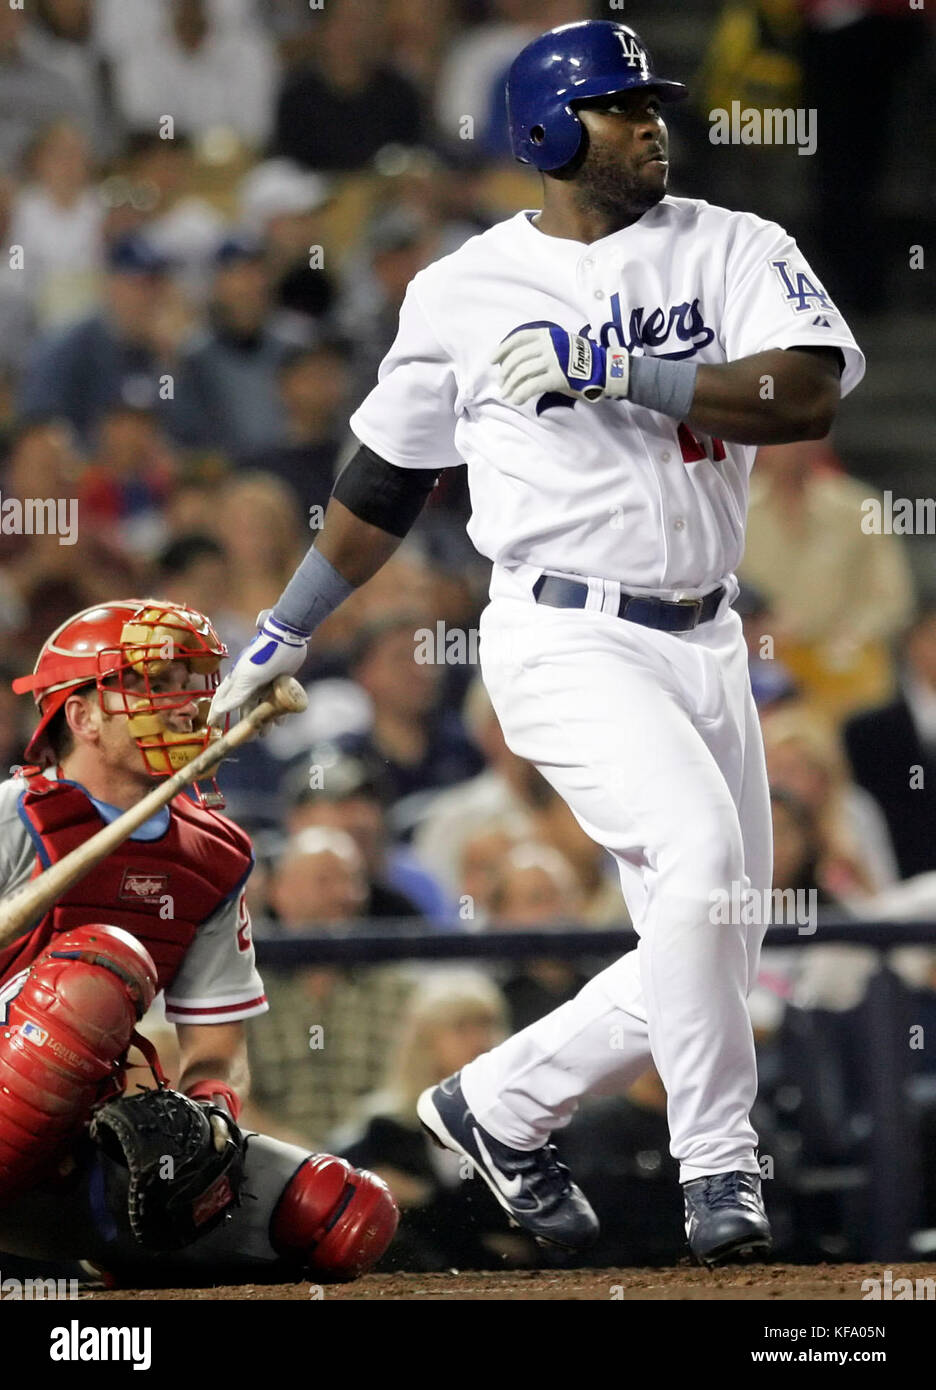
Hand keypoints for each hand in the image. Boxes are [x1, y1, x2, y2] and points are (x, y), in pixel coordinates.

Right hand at [207, 610, 308, 726]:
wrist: (287, 640)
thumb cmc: (264, 657)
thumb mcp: (248, 678)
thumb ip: (236, 695)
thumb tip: (221, 710)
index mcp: (237, 680)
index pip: (222, 699)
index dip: (216, 712)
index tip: (212, 725)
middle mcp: (249, 683)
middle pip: (244, 706)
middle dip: (245, 721)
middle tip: (248, 737)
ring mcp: (264, 682)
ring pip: (261, 705)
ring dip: (263, 719)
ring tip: (265, 733)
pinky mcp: (279, 681)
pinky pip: (276, 701)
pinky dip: (278, 711)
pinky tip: (281, 722)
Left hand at [492, 326, 629, 406]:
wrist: (603, 369)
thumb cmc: (580, 361)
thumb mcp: (560, 345)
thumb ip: (541, 350)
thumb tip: (518, 363)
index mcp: (548, 335)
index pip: (518, 339)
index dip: (503, 349)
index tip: (493, 360)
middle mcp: (548, 345)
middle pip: (517, 358)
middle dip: (506, 373)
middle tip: (503, 384)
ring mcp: (553, 360)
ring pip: (522, 373)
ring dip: (511, 386)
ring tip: (508, 394)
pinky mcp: (557, 376)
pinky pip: (532, 386)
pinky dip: (521, 394)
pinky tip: (517, 400)